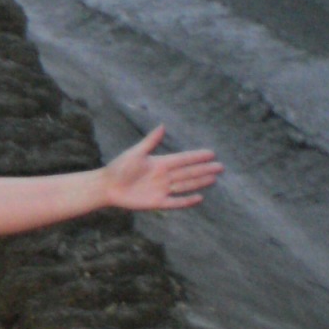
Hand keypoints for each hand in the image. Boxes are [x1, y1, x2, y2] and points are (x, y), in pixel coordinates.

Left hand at [103, 125, 221, 212]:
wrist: (107, 186)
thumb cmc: (119, 167)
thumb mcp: (135, 153)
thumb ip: (150, 141)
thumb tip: (162, 125)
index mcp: (160, 163)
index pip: (183, 159)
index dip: (197, 156)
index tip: (211, 153)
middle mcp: (164, 176)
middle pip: (188, 172)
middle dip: (204, 169)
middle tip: (221, 167)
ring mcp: (162, 189)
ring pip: (185, 185)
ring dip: (199, 182)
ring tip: (214, 178)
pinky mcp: (157, 202)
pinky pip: (175, 202)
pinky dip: (187, 201)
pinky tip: (200, 198)